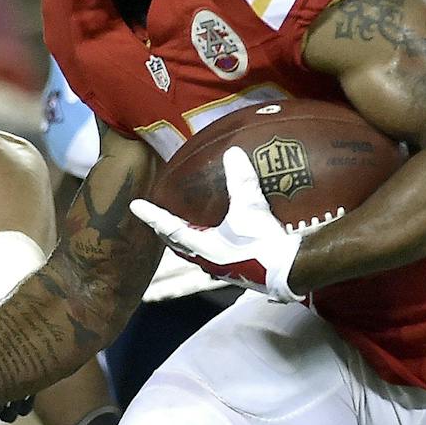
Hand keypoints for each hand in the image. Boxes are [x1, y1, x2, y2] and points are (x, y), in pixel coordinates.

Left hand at [129, 148, 304, 303]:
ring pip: (193, 254)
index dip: (151, 215)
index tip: (135, 206)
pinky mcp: (237, 272)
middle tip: (156, 218)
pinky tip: (216, 240)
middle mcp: (206, 261)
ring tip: (181, 228)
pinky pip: (211, 258)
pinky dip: (204, 246)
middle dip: (165, 231)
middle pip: (177, 244)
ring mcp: (221, 269)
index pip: (168, 227)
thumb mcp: (251, 208)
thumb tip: (233, 153)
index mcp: (202, 247)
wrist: (290, 272)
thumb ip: (240, 180)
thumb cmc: (264, 243)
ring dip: (184, 240)